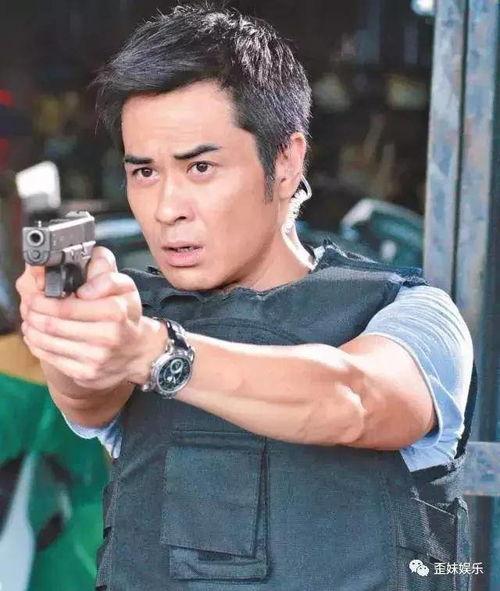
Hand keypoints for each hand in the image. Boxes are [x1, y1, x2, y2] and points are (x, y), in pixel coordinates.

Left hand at [17, 246, 165, 390]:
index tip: (34, 296)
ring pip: (48, 343)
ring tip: (30, 320)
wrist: (139, 352)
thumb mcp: (125, 287)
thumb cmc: (126, 315)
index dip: (42, 301)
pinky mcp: (86, 374)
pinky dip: (38, 346)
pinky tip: (37, 337)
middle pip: (52, 325)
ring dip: (32, 330)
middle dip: (33, 314)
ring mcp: (95, 359)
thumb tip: (83, 291)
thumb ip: (105, 276)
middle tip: (28, 307)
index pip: (65, 308)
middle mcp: (106, 337)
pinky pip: (52, 359)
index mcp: (114, 312)